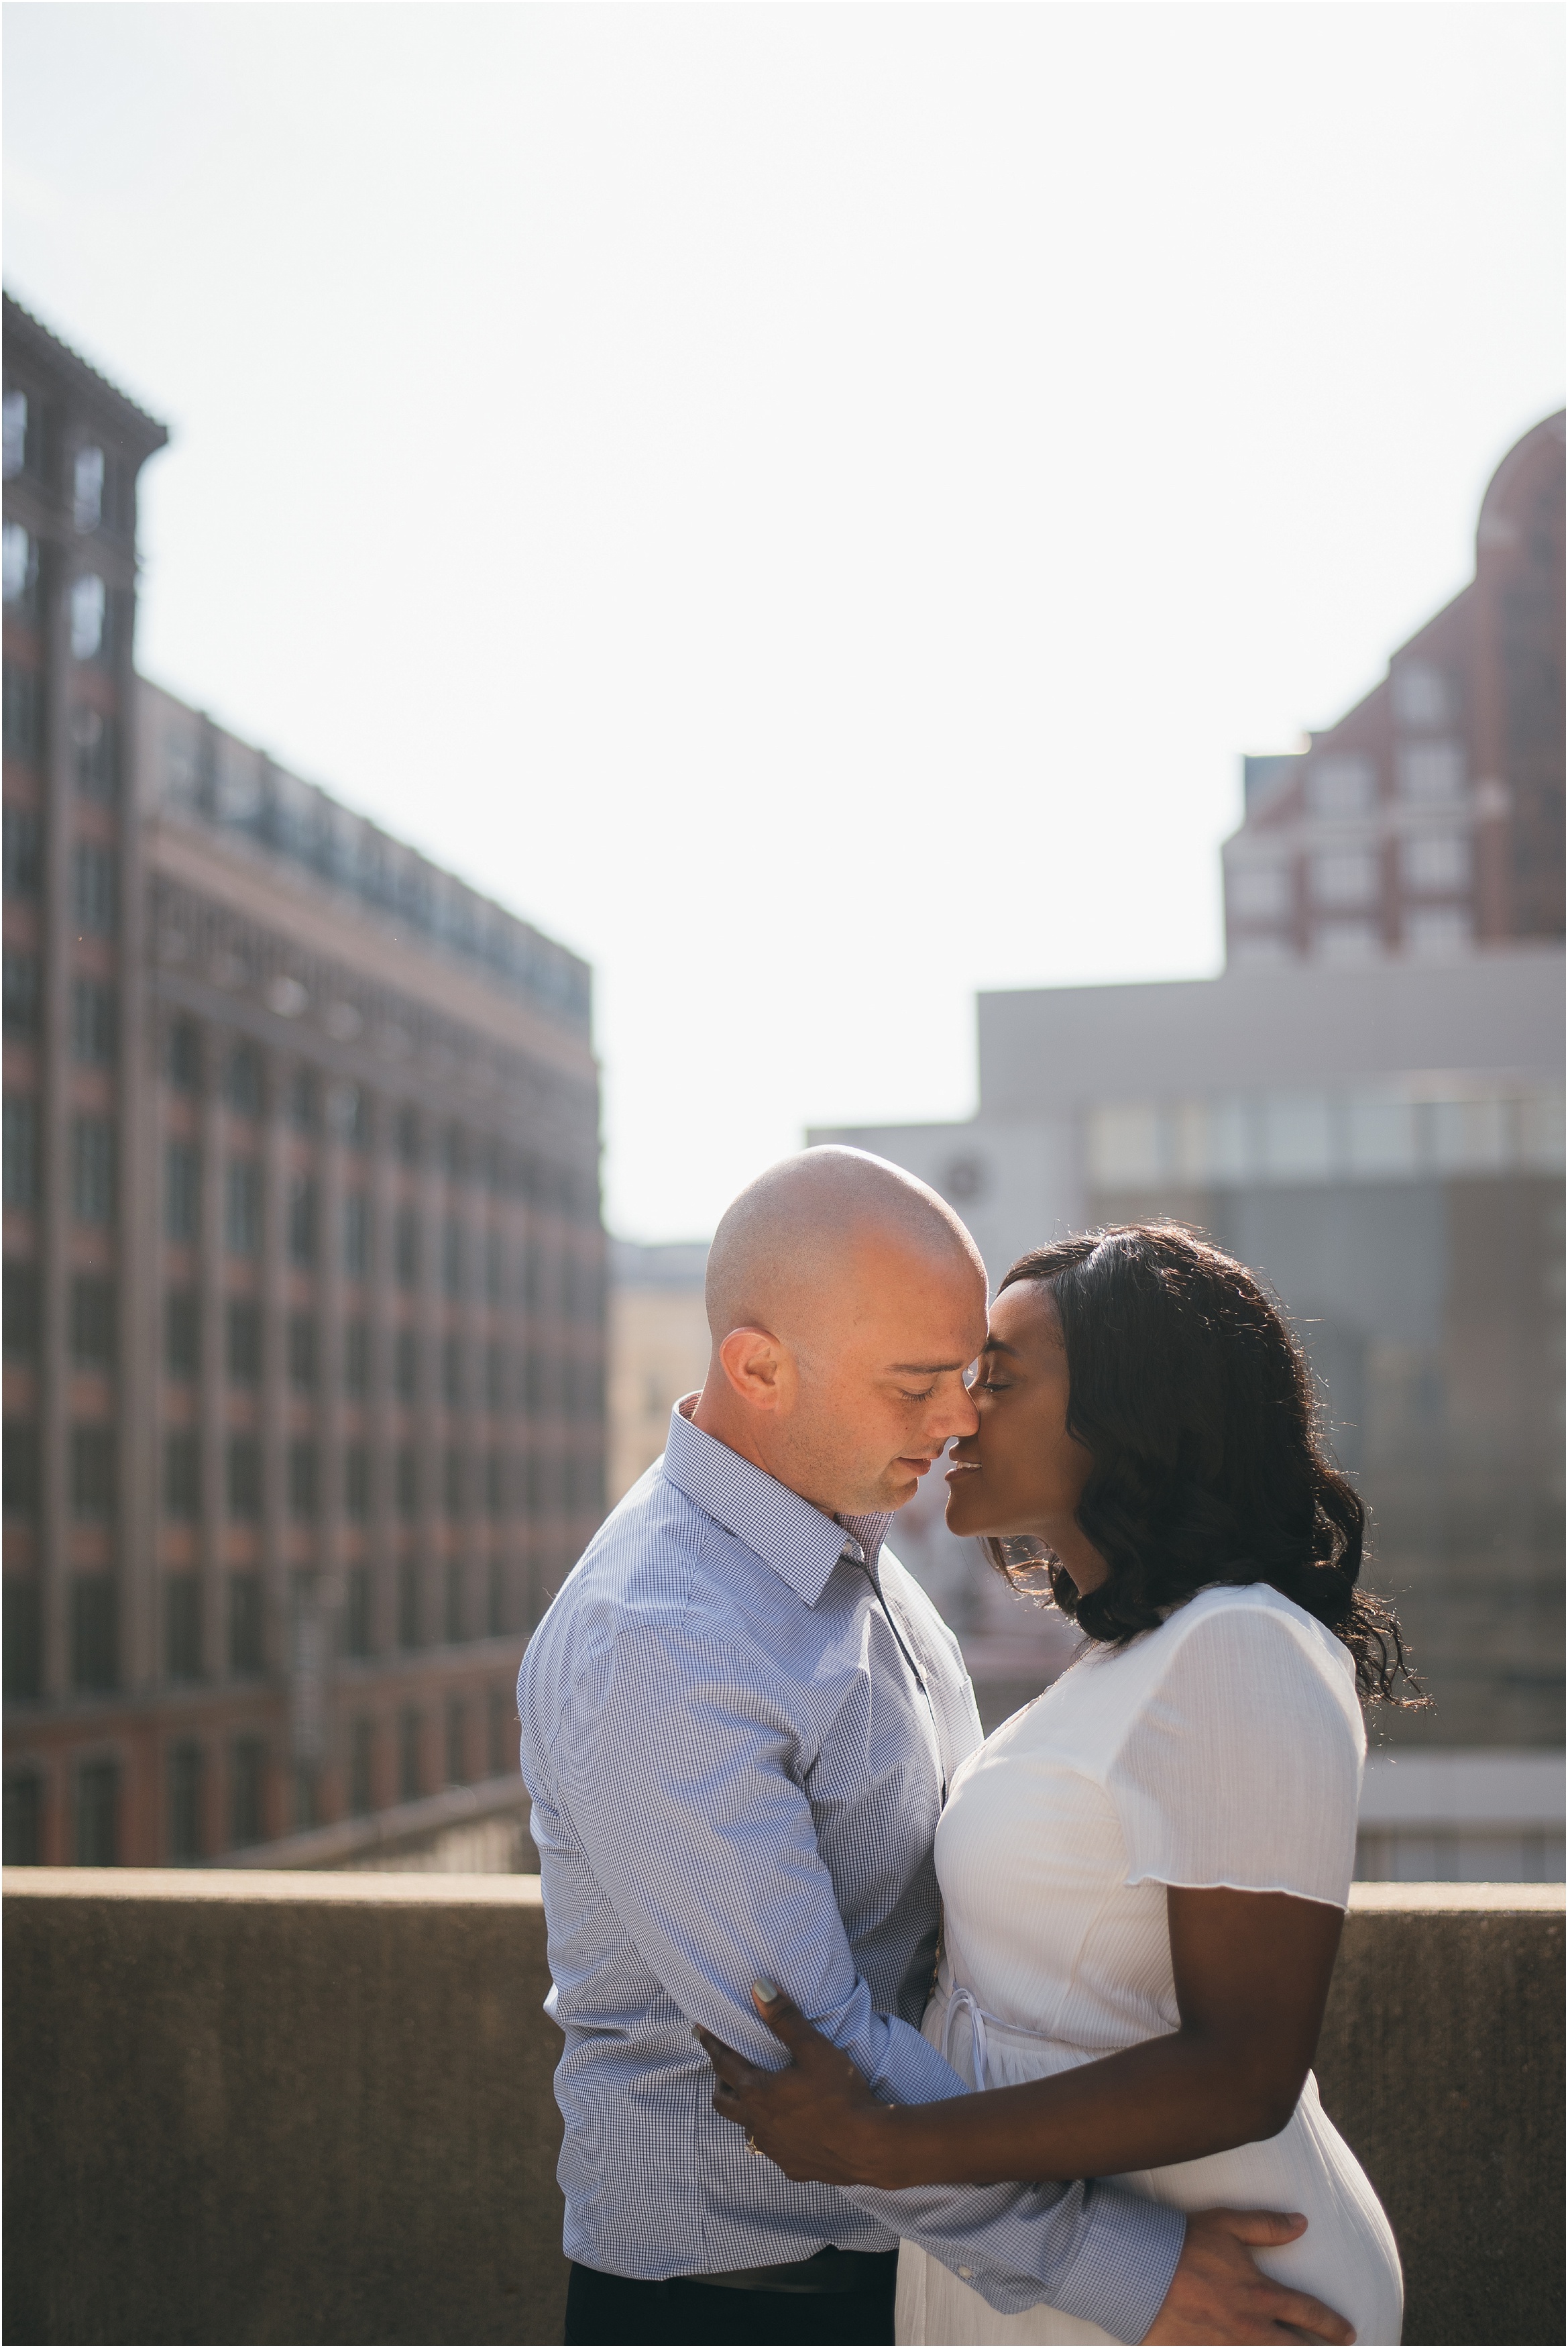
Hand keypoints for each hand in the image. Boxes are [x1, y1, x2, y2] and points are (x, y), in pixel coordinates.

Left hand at [694, 1981, 894, 2185]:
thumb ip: (784, 2018)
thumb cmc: (840, 2094)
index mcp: (757, 2093)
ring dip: (744, 2110)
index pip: (724, 2063)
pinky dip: (772, 2133)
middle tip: (724, 2066)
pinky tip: (788, 2128)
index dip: (712, 2044)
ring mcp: (775, 2149)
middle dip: (720, 2080)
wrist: (868, 2147)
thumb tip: (758, 1988)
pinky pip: (773, 2148)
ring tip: (755, 2098)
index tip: (700, 2030)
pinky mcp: (794, 2167)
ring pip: (746, 2128)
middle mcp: (758, 2124)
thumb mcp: (813, 2048)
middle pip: (723, 2101)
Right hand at [1144, 2209, 1355, 2343]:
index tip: (1349, 2333)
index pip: (1308, 2313)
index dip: (1332, 2325)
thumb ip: (1266, 2226)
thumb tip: (1302, 2223)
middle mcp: (1251, 2327)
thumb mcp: (1227, 2224)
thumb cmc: (1183, 2243)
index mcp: (1261, 2294)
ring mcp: (1229, 2347)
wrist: (1139, 2270)